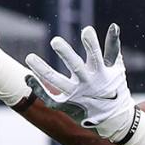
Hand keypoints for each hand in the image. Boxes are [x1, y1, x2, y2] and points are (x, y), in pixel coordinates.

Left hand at [25, 24, 135, 139]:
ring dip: (42, 70)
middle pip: (75, 67)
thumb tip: (114, 25)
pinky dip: (37, 88)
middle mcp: (87, 84)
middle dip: (66, 54)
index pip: (96, 56)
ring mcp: (76, 95)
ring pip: (56, 82)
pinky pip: (49, 98)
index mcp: (101, 73)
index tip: (87, 30)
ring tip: (29, 57)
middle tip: (55, 40)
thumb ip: (113, 47)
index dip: (92, 43)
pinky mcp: (66, 105)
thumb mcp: (116, 68)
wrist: (113, 119)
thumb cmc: (114, 88)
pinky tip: (28, 77)